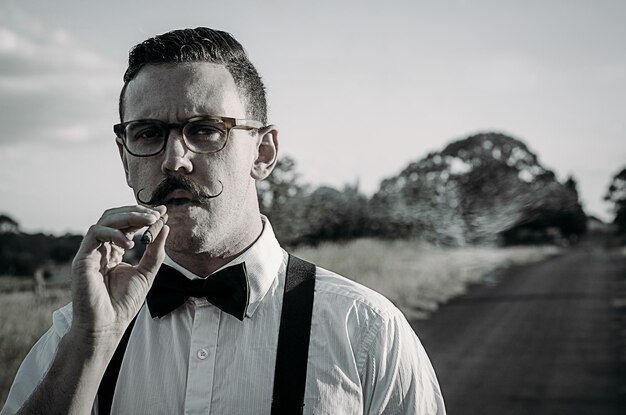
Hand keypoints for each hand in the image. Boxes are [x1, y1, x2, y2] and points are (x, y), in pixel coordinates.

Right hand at [70, 205, 169, 341]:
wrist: (107, 325)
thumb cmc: (123, 303)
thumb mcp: (147, 273)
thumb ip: (155, 251)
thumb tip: (166, 227)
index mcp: (114, 251)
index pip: (127, 225)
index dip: (144, 215)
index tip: (163, 211)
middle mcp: (102, 248)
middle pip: (115, 217)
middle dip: (137, 211)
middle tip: (156, 214)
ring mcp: (91, 252)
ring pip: (105, 220)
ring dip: (129, 216)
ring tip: (149, 221)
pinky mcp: (83, 258)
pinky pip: (95, 233)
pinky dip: (114, 233)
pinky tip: (131, 244)